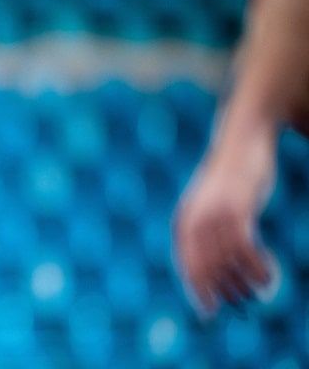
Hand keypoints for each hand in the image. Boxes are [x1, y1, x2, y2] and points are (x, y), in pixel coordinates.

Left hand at [173, 143, 274, 317]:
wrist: (241, 138)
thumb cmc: (228, 177)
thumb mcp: (210, 203)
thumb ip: (206, 228)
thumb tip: (212, 260)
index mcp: (184, 222)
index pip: (186, 266)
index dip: (197, 292)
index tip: (209, 313)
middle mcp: (194, 220)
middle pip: (205, 269)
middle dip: (223, 292)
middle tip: (242, 304)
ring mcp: (214, 215)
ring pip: (226, 263)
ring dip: (243, 284)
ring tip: (260, 293)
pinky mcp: (237, 209)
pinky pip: (244, 249)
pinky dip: (257, 269)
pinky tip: (269, 277)